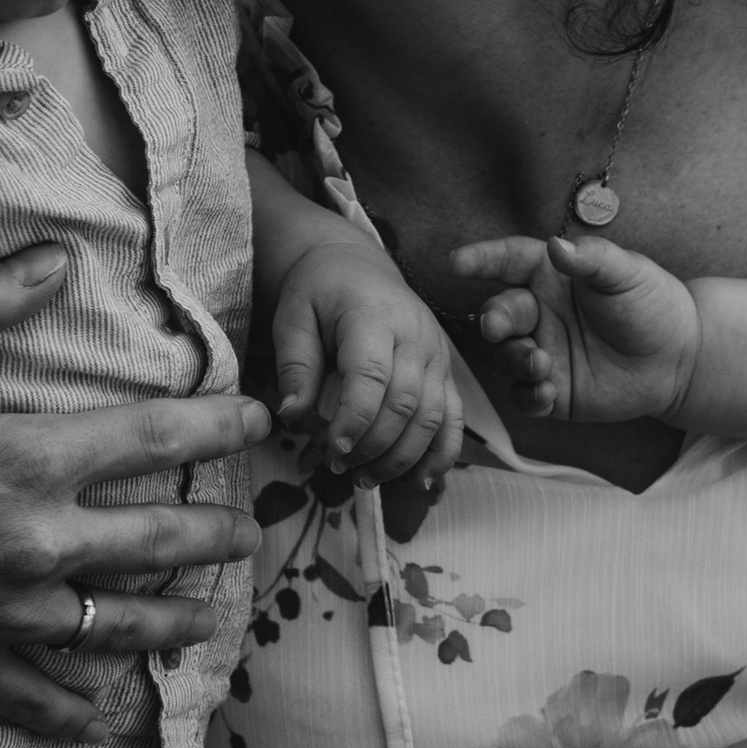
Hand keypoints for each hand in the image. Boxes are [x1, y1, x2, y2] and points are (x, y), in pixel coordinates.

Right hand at [0, 249, 268, 736]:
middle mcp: (30, 548)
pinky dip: (77, 704)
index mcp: (22, 463)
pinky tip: (100, 703)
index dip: (218, 425)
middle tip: (252, 530)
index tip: (262, 417)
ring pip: (117, 629)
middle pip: (159, 544)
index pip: (154, 439)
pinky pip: (41, 698)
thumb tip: (57, 254)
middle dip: (215, 534)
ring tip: (207, 620)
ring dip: (171, 623)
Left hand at [269, 240, 464, 485]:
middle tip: (339, 467)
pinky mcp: (446, 371)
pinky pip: (454, 418)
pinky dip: (442, 454)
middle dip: (374, 446)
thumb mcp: (293, 317)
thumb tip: (292, 415)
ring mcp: (437, 354)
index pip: (372, 376)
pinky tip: (419, 481)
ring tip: (365, 479)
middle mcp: (415, 335)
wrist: (357, 267)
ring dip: (403, 457)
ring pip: (434, 416)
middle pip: (406, 403)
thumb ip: (294, 365)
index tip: (332, 449)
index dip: (355, 419)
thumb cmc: (319, 293)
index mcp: (374, 316)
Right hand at [450, 233, 702, 425]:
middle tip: (499, 327)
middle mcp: (539, 312)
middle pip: (499, 312)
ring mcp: (542, 351)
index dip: (481, 259)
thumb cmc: (652, 304)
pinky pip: (524, 395)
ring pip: (506, 356)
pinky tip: (547, 393)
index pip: (508, 261)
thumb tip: (557, 246)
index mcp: (551, 275)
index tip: (457, 263)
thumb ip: (592, 259)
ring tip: (541, 364)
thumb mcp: (628, 273)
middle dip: (494, 319)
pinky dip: (528, 395)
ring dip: (514, 359)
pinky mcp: (553, 390)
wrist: (679, 357)